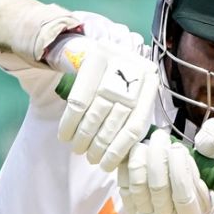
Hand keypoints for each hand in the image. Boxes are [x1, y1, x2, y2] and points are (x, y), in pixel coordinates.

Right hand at [56, 41, 158, 171]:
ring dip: (83, 137)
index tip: (106, 166)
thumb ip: (132, 120)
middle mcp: (134, 74)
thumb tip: (124, 157)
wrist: (99, 47)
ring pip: (95, 114)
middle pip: (113, 121)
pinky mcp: (92, 63)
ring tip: (78, 150)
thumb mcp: (133, 95)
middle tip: (90, 159)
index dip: (118, 150)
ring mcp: (113, 67)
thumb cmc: (118, 79)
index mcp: (149, 84)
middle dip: (99, 146)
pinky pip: (77, 102)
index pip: (134, 127)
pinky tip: (64, 136)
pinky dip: (69, 123)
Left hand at [117, 121, 213, 213]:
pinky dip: (127, 167)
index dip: (179, 168)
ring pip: (138, 186)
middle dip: (158, 157)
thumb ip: (199, 166)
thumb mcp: (206, 184)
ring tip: (146, 142)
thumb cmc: (197, 196)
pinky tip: (135, 153)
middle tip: (160, 137)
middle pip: (159, 188)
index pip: (184, 195)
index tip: (177, 147)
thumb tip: (185, 144)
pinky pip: (124, 187)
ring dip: (141, 159)